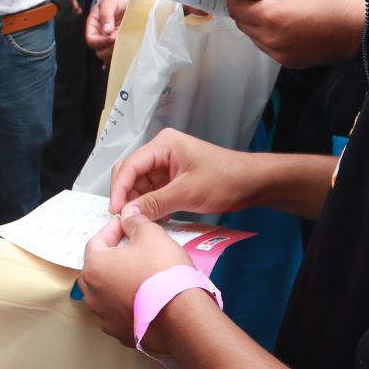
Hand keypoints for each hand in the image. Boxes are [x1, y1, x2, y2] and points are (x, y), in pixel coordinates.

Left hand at [80, 209, 195, 351]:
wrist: (183, 317)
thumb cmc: (164, 275)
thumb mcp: (151, 235)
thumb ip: (135, 222)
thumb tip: (128, 218)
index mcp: (94, 268)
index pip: (96, 241)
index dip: (113, 230)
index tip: (125, 225)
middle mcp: (93, 295)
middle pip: (99, 268)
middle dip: (114, 256)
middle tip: (132, 248)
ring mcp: (105, 317)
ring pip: (108, 292)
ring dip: (121, 281)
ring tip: (142, 273)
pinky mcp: (121, 333)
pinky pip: (121, 312)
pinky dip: (130, 302)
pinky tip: (147, 296)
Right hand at [86, 0, 139, 61]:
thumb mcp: (109, 2)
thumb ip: (106, 15)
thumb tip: (106, 30)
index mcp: (93, 25)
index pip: (91, 40)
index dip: (100, 42)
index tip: (112, 37)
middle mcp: (100, 34)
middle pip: (99, 51)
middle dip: (109, 48)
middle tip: (120, 39)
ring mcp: (110, 38)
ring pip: (109, 54)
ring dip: (117, 50)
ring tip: (125, 40)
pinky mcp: (119, 40)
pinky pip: (117, 51)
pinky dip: (121, 53)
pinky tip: (126, 50)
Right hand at [109, 128, 262, 218]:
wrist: (252, 183)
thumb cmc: (225, 179)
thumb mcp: (187, 192)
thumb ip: (155, 203)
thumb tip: (127, 214)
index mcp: (163, 145)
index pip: (130, 165)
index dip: (120, 189)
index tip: (116, 211)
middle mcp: (161, 152)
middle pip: (130, 173)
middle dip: (126, 195)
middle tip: (124, 219)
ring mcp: (166, 166)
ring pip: (140, 185)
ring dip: (138, 203)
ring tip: (138, 223)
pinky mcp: (172, 179)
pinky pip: (153, 192)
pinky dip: (150, 206)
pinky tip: (151, 220)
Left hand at [227, 0, 365, 68]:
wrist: (355, 29)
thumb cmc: (329, 3)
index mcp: (271, 16)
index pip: (236, 11)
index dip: (233, 1)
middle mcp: (271, 38)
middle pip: (243, 26)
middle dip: (245, 13)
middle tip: (254, 2)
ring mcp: (279, 54)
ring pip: (256, 39)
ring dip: (258, 27)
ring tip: (274, 15)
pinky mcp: (289, 62)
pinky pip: (270, 49)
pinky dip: (271, 38)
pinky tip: (286, 28)